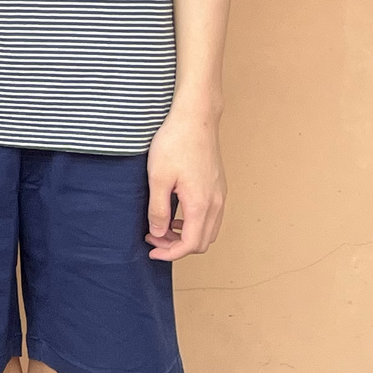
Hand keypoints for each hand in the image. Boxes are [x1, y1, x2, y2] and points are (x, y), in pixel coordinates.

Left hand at [146, 108, 225, 259]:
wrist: (196, 119)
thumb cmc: (175, 143)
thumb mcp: (158, 178)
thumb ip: (158, 210)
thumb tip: (158, 233)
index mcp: (200, 205)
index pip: (190, 244)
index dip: (170, 254)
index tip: (151, 251)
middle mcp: (216, 203)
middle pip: (202, 242)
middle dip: (177, 246)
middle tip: (153, 237)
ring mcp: (220, 195)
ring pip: (209, 230)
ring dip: (187, 235)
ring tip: (163, 227)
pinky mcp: (219, 187)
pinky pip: (212, 217)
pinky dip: (195, 223)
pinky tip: (177, 213)